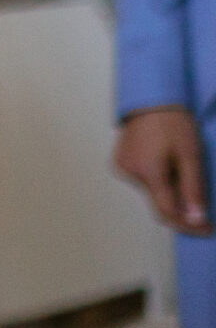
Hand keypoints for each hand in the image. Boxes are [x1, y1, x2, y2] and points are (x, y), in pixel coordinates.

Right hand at [115, 106, 210, 234]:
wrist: (151, 99)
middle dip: (181, 209)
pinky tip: (167, 167)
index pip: (168, 213)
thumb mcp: (191, 157)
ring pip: (151, 194)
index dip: (189, 225)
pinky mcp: (120, 162)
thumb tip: (196, 219)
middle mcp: (130, 174)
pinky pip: (143, 182)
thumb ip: (192, 190)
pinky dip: (158, 182)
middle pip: (159, 205)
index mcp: (148, 173)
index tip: (207, 228)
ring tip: (183, 175)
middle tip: (202, 205)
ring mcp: (123, 168)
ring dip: (169, 194)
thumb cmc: (173, 123)